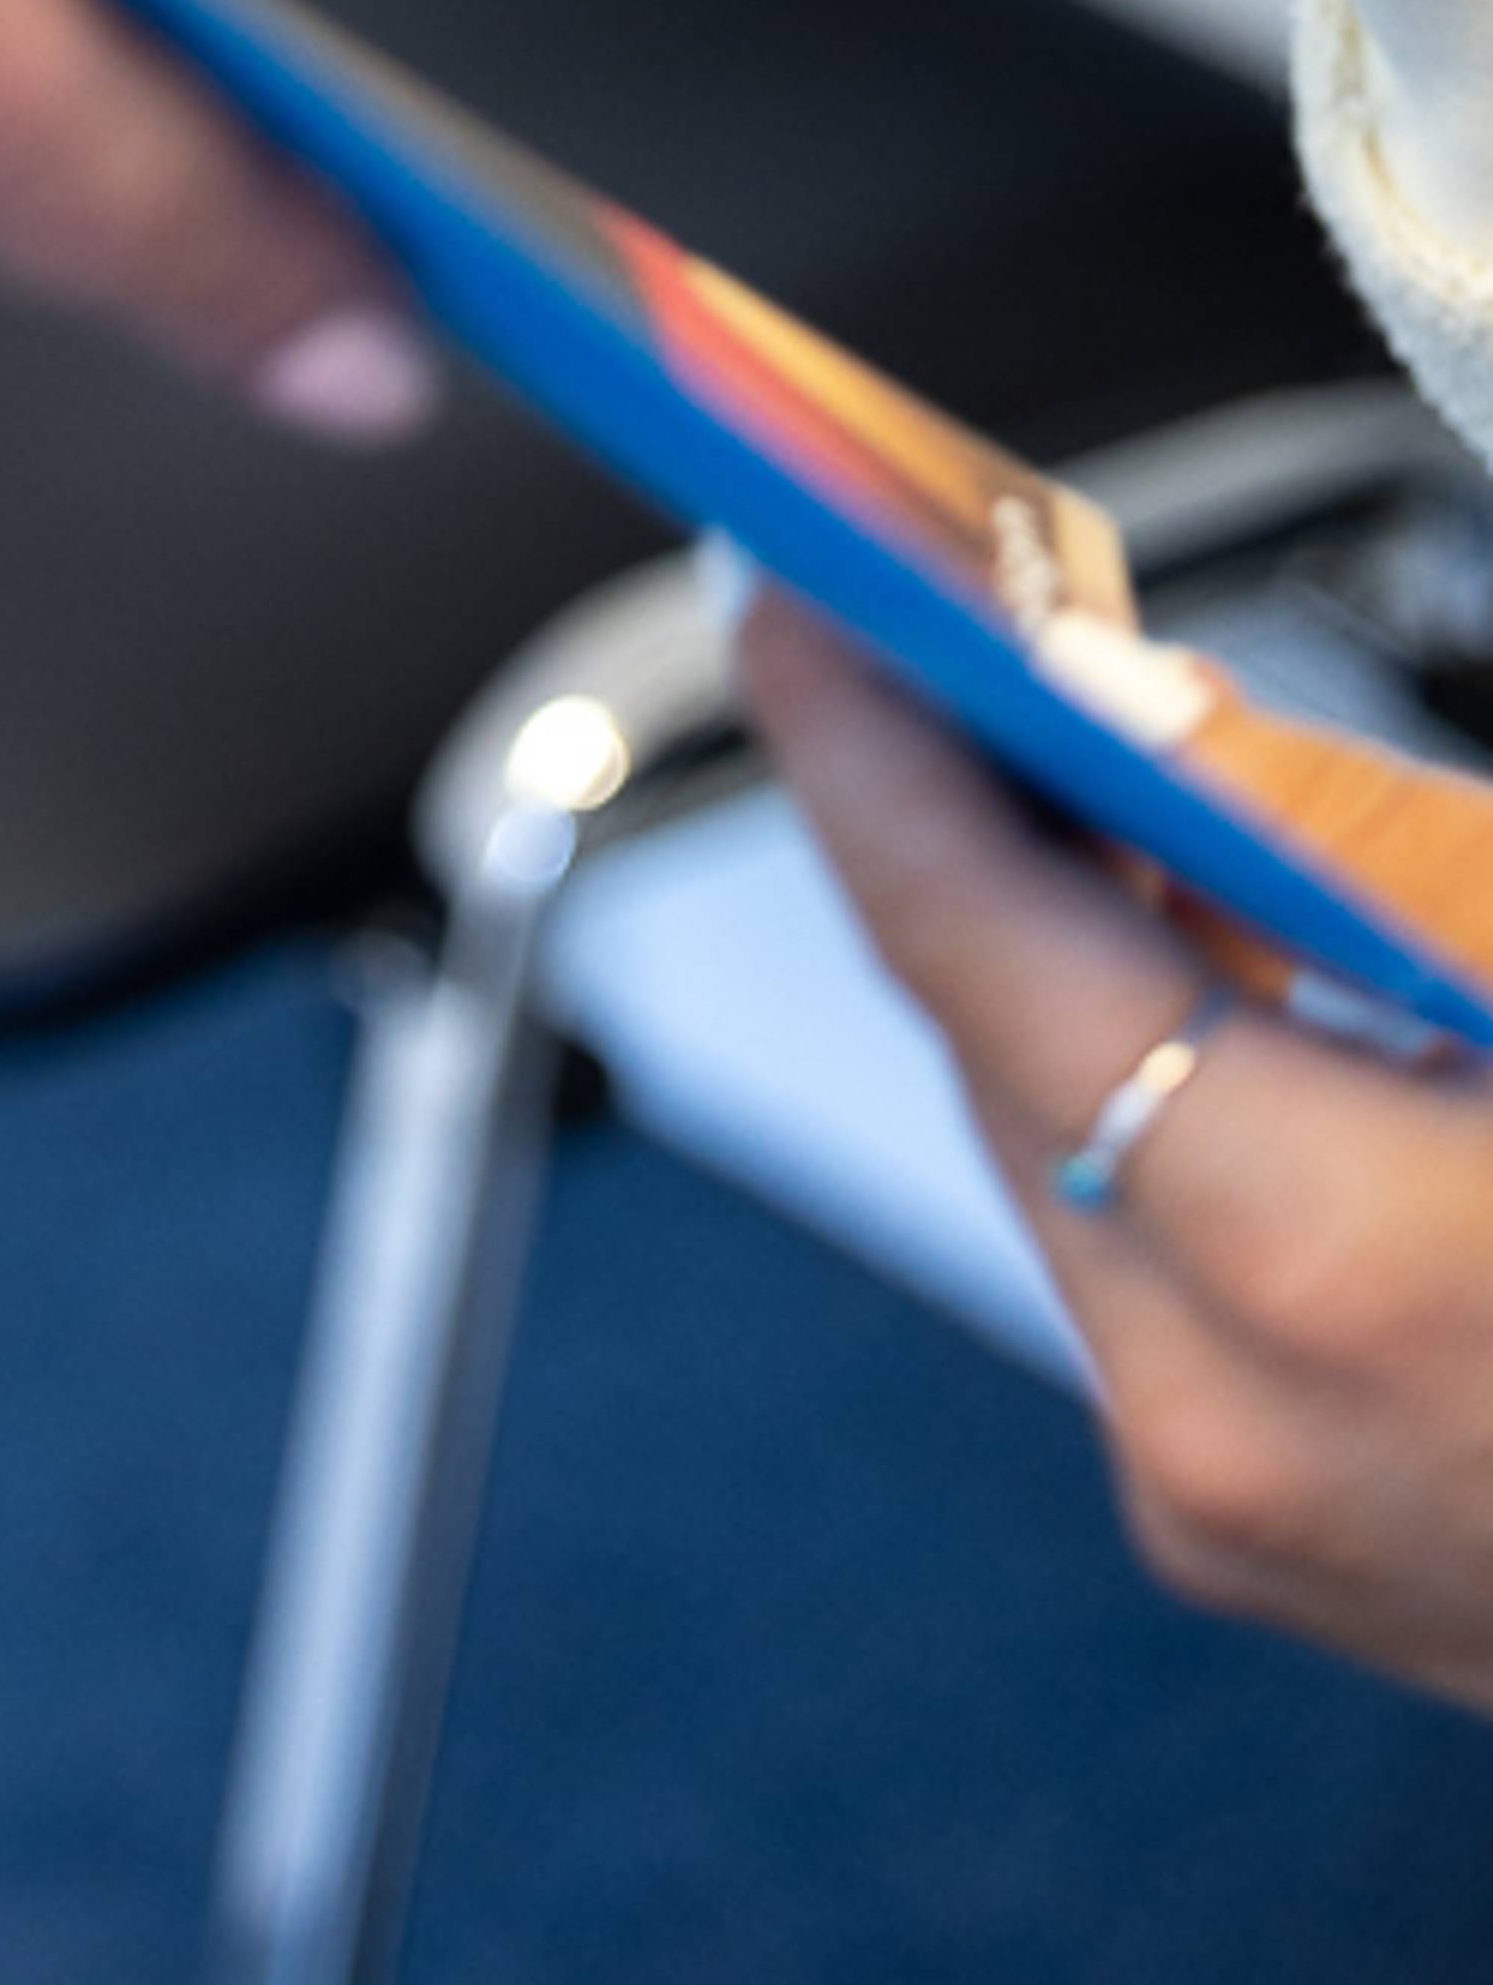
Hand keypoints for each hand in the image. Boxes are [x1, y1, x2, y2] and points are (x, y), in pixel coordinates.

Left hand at [744, 588, 1492, 1705]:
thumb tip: (1127, 702)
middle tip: (916, 614)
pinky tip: (1185, 942)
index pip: (975, 944)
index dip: (860, 735)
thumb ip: (1343, 831)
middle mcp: (1227, 1430)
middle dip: (960, 818)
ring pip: (1065, 1147)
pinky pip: (1146, 1258)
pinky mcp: (1276, 1546)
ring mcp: (1241, 1517)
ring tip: (1041, 736)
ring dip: (1061, 950)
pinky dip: (1155, 1090)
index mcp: (1316, 1275)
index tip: (784, 580)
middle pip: (1002, 1047)